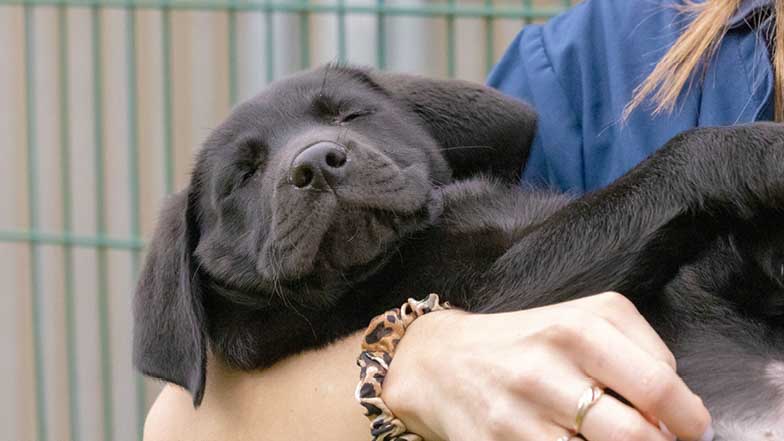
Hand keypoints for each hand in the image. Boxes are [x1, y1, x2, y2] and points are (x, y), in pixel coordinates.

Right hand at [382, 292, 712, 440]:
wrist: (442, 362)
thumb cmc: (523, 342)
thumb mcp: (581, 320)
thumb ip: (639, 352)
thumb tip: (679, 410)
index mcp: (577, 327)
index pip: (659, 385)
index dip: (688, 418)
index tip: (690, 427)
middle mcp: (547, 366)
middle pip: (637, 433)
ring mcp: (520, 412)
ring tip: (605, 437)